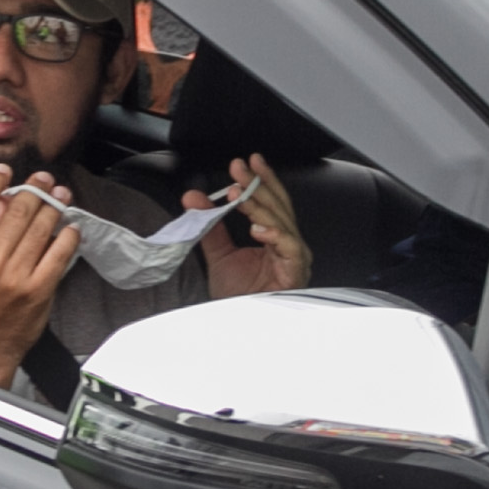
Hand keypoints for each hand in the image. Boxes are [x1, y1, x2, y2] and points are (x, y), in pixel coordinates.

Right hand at [0, 164, 77, 385]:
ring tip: (60, 195)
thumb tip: (2, 199)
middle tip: (44, 178)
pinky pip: (59, 254)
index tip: (4, 170)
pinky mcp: (40, 290)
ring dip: (54, 206)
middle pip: (16, 212)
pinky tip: (71, 227)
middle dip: (34, 189)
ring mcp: (16, 277)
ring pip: (41, 228)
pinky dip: (67, 236)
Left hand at [196, 155, 311, 296]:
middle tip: (239, 167)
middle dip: (259, 183)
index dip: (259, 179)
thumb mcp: (219, 254)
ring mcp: (295, 257)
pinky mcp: (296, 271)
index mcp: (275, 236)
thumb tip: (192, 197)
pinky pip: (289, 247)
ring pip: (282, 222)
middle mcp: (289, 243)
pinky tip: (257, 227)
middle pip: (278, 205)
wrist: (240, 325)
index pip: (270, 201)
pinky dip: (275, 234)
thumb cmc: (238, 295)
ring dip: (260, 205)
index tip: (244, 162)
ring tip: (239, 192)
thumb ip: (210, 225)